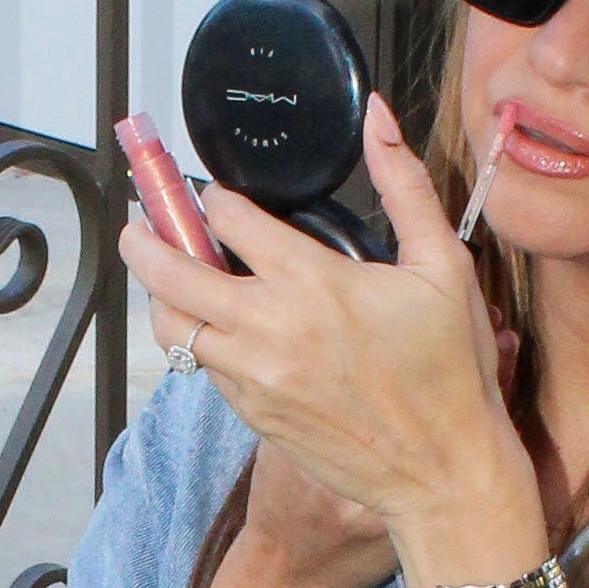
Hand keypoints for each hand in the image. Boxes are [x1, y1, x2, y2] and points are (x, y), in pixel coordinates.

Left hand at [122, 99, 549, 587]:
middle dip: (144, 238)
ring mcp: (254, 376)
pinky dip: (195, 341)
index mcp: (311, 282)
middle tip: (138, 220)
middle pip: (171, 272)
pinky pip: (202, 368)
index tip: (213, 196)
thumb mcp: (443, 265)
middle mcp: (270, 328)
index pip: (226, 219)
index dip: (212, 199)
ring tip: (164, 274)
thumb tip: (377, 116)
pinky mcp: (252, 414)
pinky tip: (211, 325)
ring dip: (161, 295)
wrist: (443, 470)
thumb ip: (404, 184)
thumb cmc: (450, 372)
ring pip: (173, 327)